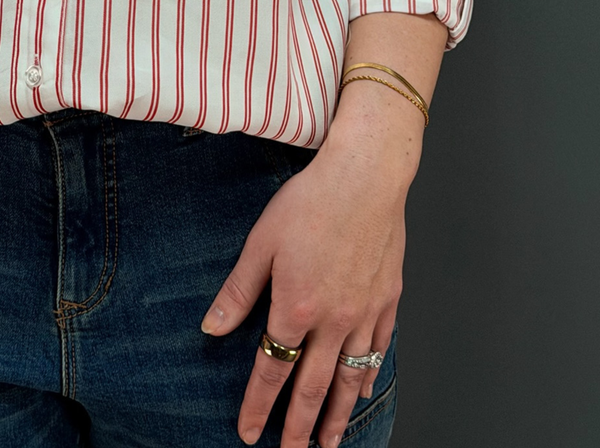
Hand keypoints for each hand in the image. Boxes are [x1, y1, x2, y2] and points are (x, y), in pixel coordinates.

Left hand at [199, 146, 405, 447]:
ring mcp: (365, 312)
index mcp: (296, 307)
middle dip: (299, 427)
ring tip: (330, 442)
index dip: (258, 406)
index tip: (249, 433)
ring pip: (350, 378)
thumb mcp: (261, 243)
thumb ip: (238, 291)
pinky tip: (363, 390)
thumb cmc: (311, 202)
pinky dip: (370, 376)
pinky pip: (379, 350)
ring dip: (338, 415)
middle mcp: (333, 320)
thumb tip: (212, 328)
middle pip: (313, 387)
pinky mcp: (388, 299)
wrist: (365, 177)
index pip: (272, 370)